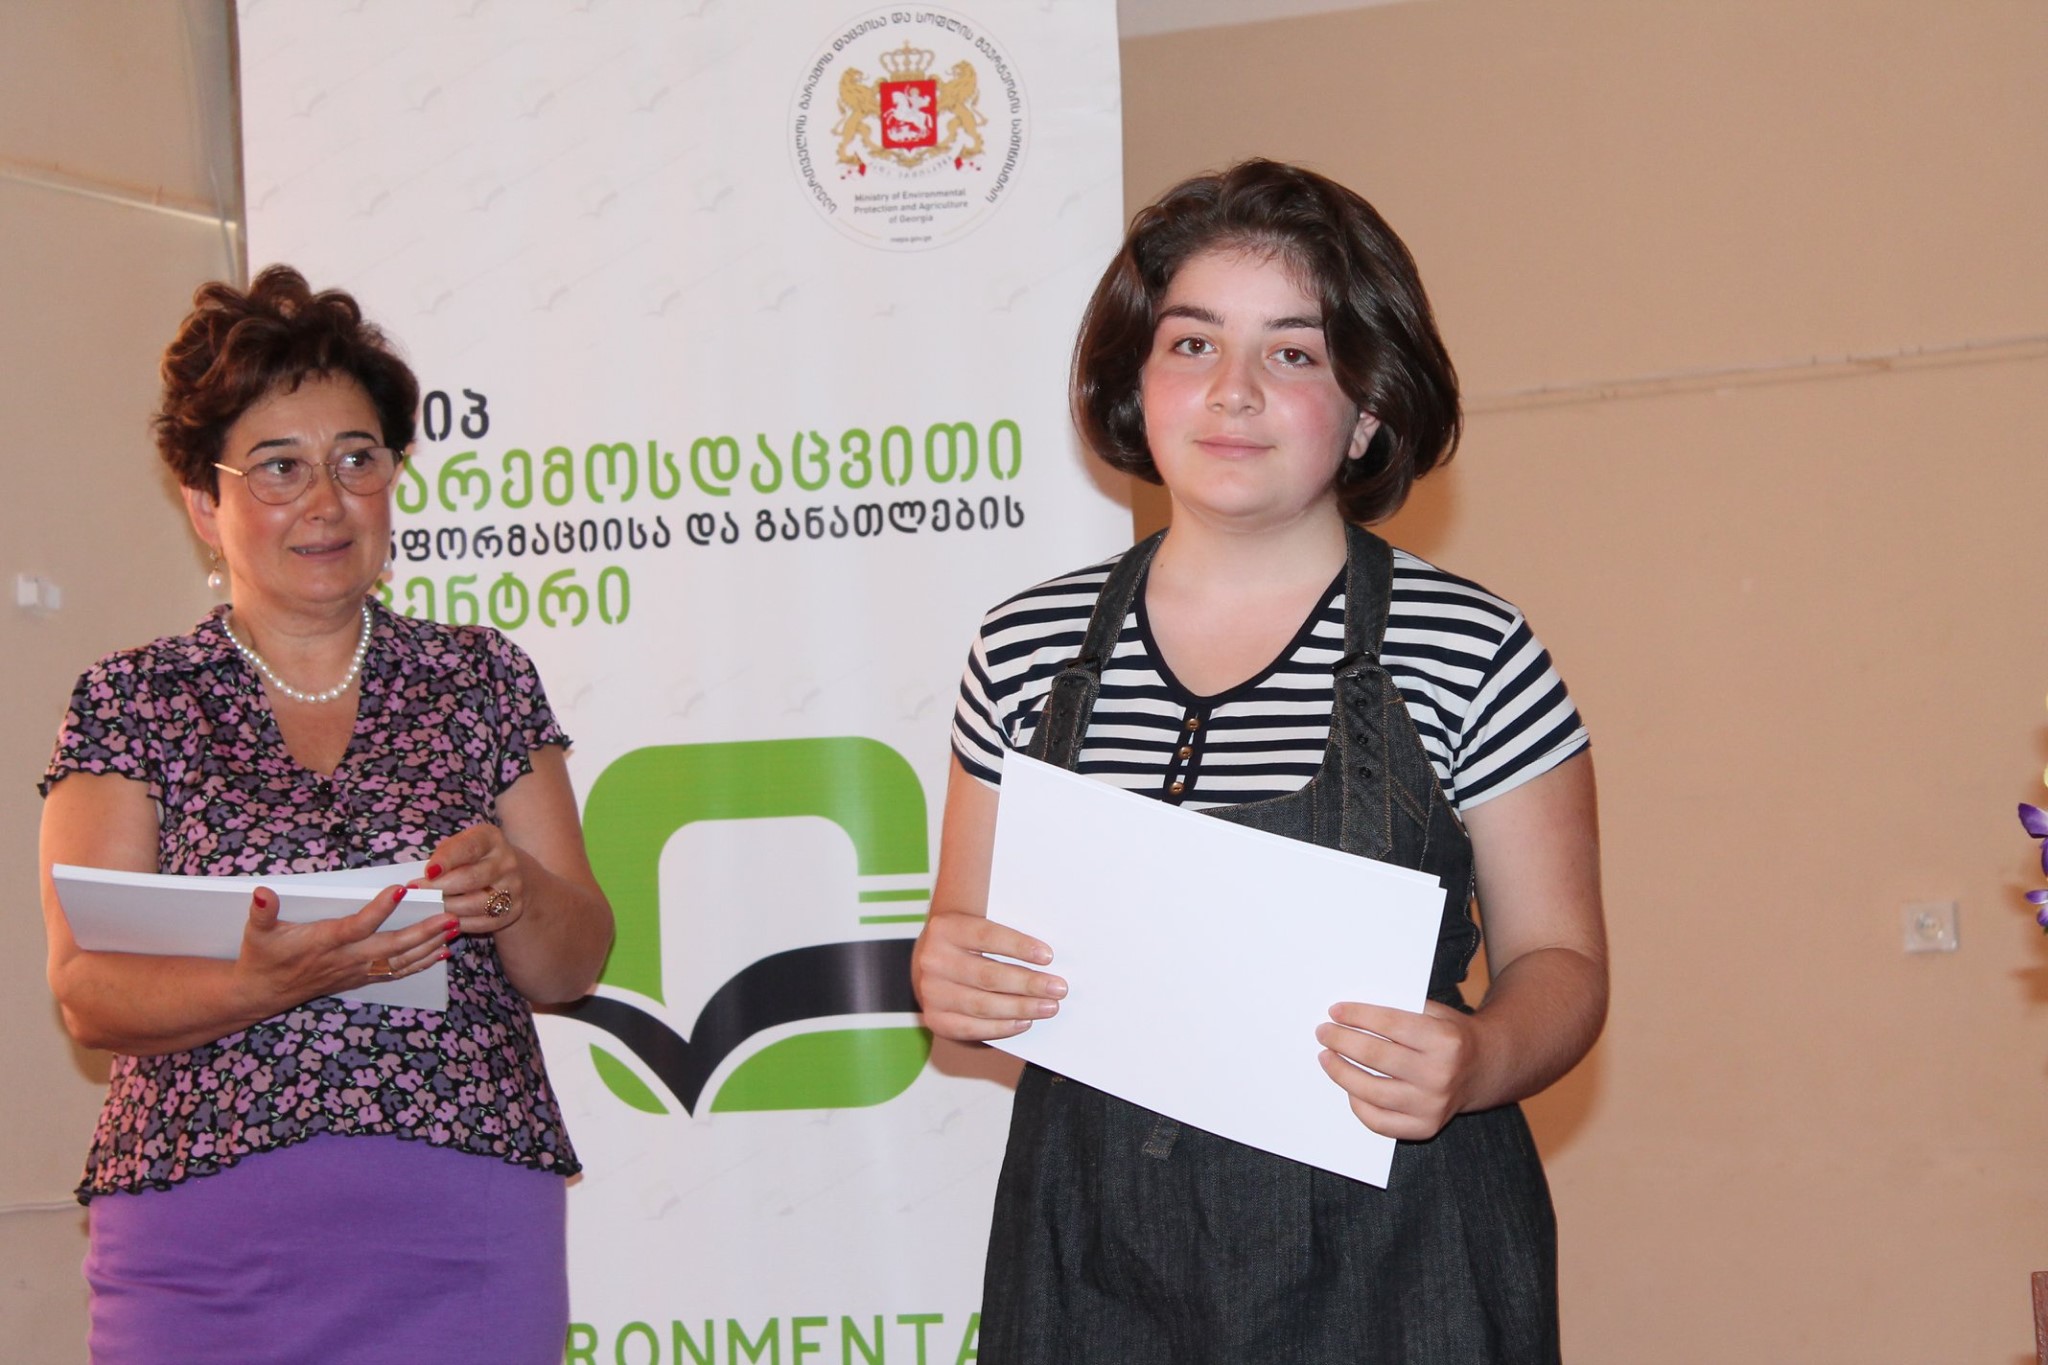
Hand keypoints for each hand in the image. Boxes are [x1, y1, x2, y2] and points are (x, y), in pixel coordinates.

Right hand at [238, 885, 454, 1011]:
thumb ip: (262, 911)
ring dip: (429, 946)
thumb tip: (263, 892)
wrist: (261, 993)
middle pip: (391, 946)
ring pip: (400, 961)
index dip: (380, 909)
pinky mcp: (360, 978)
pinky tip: (441, 952)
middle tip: (450, 916)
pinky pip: (396, 972)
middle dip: (423, 931)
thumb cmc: (261, 956)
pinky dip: (420, 963)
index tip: (402, 889)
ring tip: (455, 929)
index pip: (358, 924)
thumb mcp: (256, 932)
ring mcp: (356, 971)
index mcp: (325, 941)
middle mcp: (346, 958)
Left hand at [408, 824, 526, 936]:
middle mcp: (507, 862)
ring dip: (448, 908)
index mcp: (490, 839)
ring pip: (476, 904)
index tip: (428, 872)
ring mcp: (513, 887)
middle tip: (418, 894)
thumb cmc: (472, 859)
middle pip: (471, 878)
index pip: (469, 847)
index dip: (447, 860)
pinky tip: (445, 921)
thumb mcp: (459, 846)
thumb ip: (443, 856)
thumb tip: (422, 880)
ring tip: (429, 909)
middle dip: (440, 888)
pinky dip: (461, 923)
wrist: (509, 875)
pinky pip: (483, 922)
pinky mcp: (513, 910)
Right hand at [911, 910, 1066, 1042]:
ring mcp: (931, 993)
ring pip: (983, 1005)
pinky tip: (1024, 1022)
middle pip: (988, 975)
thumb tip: (1044, 955)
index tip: (1048, 956)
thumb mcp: (973, 927)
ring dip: (1021, 1008)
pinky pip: (972, 1028)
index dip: (1018, 947)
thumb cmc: (964, 944)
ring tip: (1048, 1007)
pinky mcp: (934, 1019)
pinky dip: (1002, 1027)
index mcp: (945, 929)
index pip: (987, 936)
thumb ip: (1002, 937)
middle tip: (1058, 988)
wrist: (928, 964)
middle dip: (1028, 984)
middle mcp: (933, 960)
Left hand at [1315, 1000, 1484, 1140]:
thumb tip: (1349, 1014)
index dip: (1358, 1015)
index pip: (1390, 1024)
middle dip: (1342, 1041)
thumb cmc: (1450, 1036)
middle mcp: (1440, 1075)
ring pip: (1371, 1091)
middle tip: (1323, 1032)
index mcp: (1445, 1040)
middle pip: (1376, 1056)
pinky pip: (1379, 1121)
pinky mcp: (1425, 1127)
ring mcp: (1433, 1105)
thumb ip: (1400, 1011)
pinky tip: (1348, 1088)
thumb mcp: (1435, 1013)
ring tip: (1326, 1057)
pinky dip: (1358, 1104)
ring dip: (1340, 1072)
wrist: (1485, 1068)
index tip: (1334, 1011)